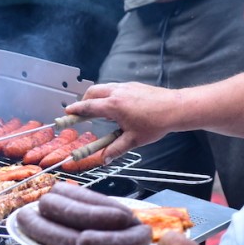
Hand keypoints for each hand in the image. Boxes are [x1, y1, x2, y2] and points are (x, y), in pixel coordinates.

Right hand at [65, 82, 180, 162]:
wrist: (175, 108)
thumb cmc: (156, 123)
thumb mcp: (134, 140)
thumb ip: (116, 149)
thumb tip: (105, 159)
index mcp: (113, 106)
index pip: (88, 106)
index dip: (76, 109)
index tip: (68, 112)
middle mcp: (117, 92)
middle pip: (92, 92)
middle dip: (84, 100)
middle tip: (82, 111)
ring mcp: (126, 86)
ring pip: (104, 87)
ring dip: (96, 96)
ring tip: (100, 110)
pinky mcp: (134, 85)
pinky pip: (115, 87)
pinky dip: (108, 94)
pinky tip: (116, 106)